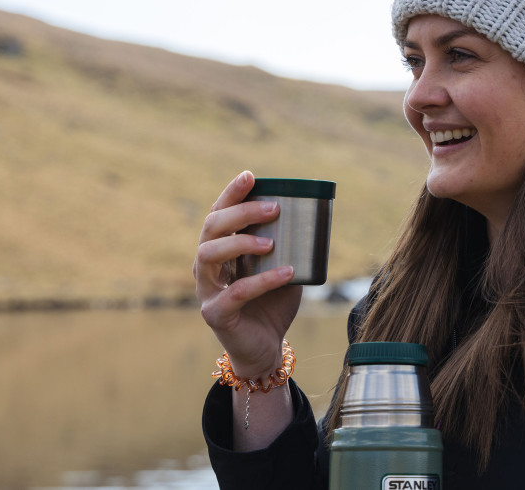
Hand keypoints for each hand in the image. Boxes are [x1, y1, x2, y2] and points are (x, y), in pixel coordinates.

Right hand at [194, 171, 303, 377]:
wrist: (266, 348)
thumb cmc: (273, 303)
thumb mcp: (284, 266)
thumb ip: (291, 245)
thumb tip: (318, 216)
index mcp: (220, 250)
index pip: (218, 214)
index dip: (231, 194)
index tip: (250, 176)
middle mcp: (206, 266)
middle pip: (210, 229)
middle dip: (239, 212)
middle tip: (274, 207)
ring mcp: (206, 290)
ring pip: (208, 255)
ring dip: (241, 243)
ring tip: (271, 242)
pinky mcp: (215, 314)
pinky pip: (235, 292)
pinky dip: (263, 280)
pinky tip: (287, 272)